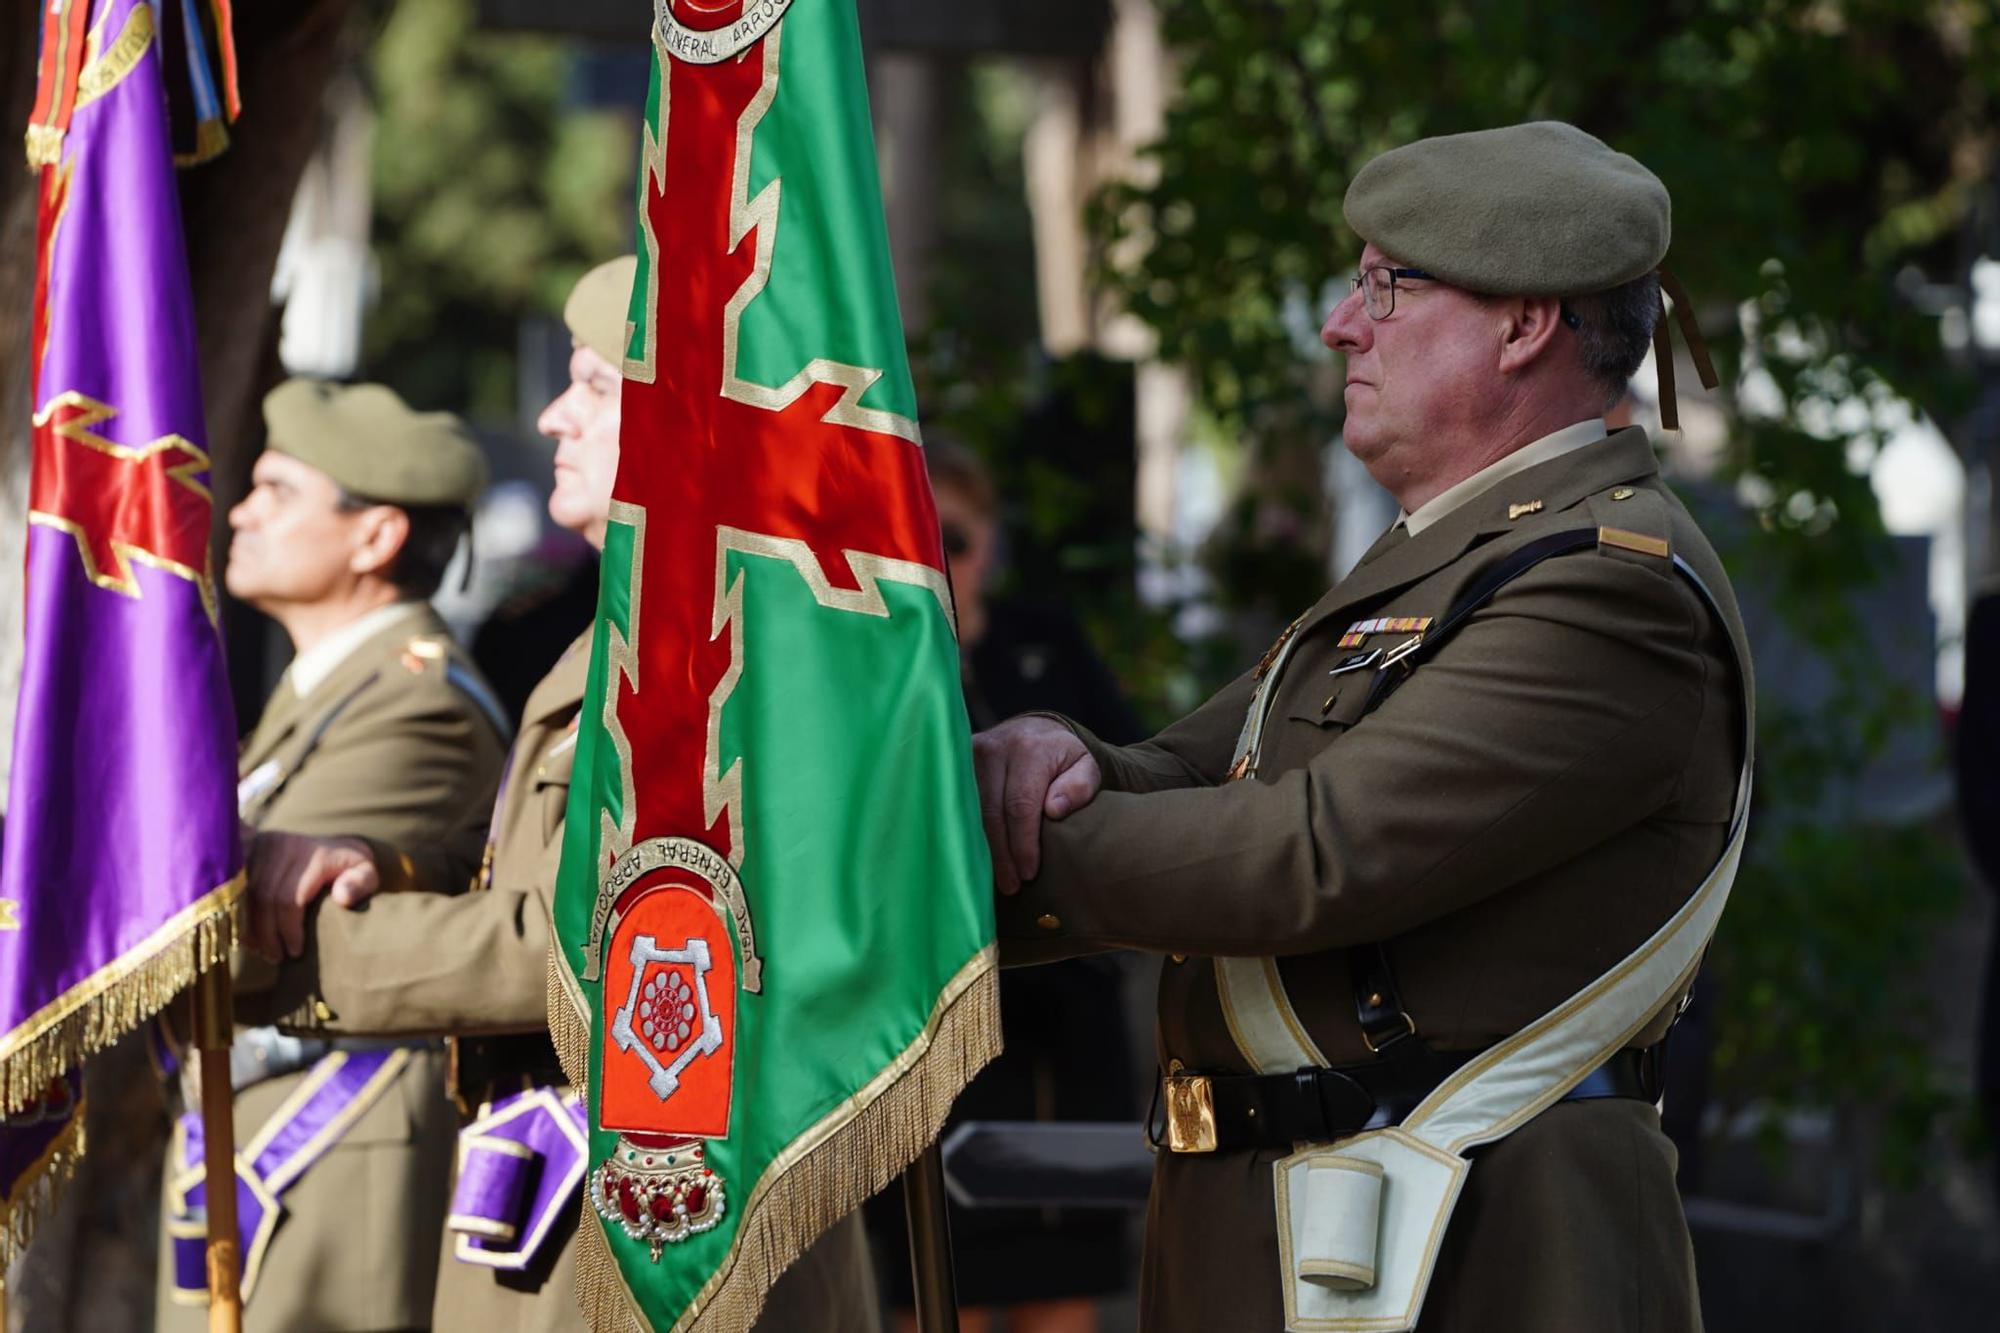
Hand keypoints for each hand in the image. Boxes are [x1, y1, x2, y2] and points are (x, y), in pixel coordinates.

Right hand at [243, 831, 378, 961]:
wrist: (332, 843)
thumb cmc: (350, 867)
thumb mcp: (367, 872)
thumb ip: (361, 883)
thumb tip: (342, 897)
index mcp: (314, 855)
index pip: (290, 898)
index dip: (288, 930)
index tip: (295, 952)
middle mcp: (284, 846)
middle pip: (263, 898)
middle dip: (267, 934)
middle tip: (276, 957)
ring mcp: (262, 845)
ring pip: (244, 894)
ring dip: (250, 927)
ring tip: (262, 950)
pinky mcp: (248, 848)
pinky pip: (231, 885)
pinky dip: (237, 913)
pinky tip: (248, 935)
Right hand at [971, 716, 1101, 894]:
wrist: (1032, 731)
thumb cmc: (1061, 758)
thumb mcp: (1084, 767)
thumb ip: (1080, 787)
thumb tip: (1054, 810)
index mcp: (1029, 749)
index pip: (1020, 805)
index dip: (1022, 843)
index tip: (1028, 873)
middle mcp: (993, 748)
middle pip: (990, 813)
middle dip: (1001, 854)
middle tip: (1011, 886)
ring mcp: (968, 756)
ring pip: (969, 813)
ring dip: (981, 849)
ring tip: (995, 879)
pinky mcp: (954, 765)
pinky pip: (957, 806)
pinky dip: (967, 834)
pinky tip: (976, 858)